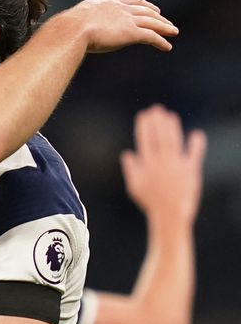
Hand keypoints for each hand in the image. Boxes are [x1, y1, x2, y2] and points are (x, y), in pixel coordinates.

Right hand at [60, 0, 178, 52]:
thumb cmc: (67, 28)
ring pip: (152, 22)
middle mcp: (119, 8)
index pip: (131, 1)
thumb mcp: (75, 20)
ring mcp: (126, 19)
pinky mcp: (131, 32)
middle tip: (166, 21)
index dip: (144, 5)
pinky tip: (167, 47)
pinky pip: (151, 36)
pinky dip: (161, 41)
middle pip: (145, 10)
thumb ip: (81, 21)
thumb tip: (70, 28)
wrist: (72, 29)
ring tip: (173, 32)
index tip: (152, 8)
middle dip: (158, 16)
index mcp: (106, 2)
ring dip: (164, 27)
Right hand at [120, 104, 206, 222]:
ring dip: (172, 127)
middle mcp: (162, 162)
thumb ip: (130, 168)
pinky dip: (196, 143)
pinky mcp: (191, 171)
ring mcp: (177, 166)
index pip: (144, 140)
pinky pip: (195, 154)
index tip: (143, 115)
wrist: (170, 215)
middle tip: (156, 109)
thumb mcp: (134, 186)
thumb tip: (127, 153)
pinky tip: (196, 134)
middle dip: (157, 122)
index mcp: (147, 164)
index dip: (144, 126)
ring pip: (174, 141)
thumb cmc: (149, 201)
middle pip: (159, 137)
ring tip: (170, 116)